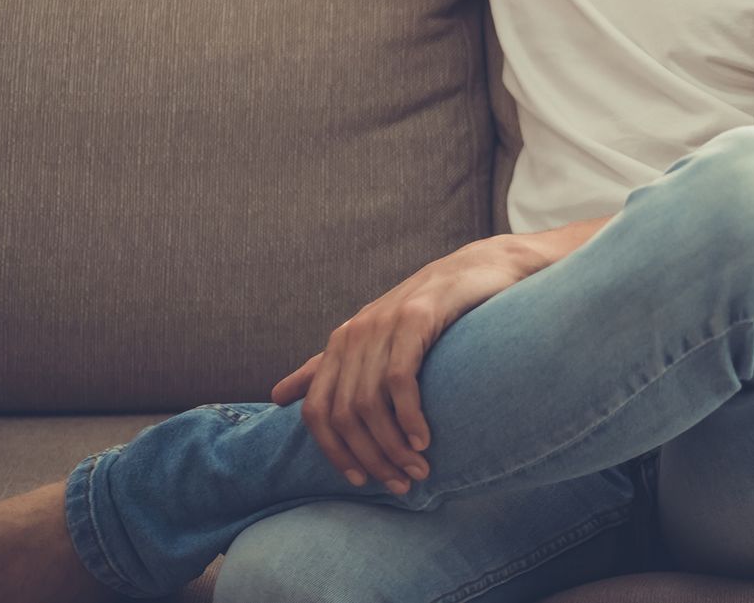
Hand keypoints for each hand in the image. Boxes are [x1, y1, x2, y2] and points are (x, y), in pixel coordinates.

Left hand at [269, 237, 531, 495]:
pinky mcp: (416, 318)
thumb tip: (276, 396)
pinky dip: (409, 417)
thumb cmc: (427, 312)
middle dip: (370, 457)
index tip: (361, 480)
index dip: (334, 452)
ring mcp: (383, 324)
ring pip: (370, 403)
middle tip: (399, 482)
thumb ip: (326, 368)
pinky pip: (400, 380)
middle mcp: (354, 333)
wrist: (477, 270)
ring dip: (392, 447)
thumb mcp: (372, 340)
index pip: (317, 411)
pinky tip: (423, 440)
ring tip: (417, 469)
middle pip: (344, 414)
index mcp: (339, 343)